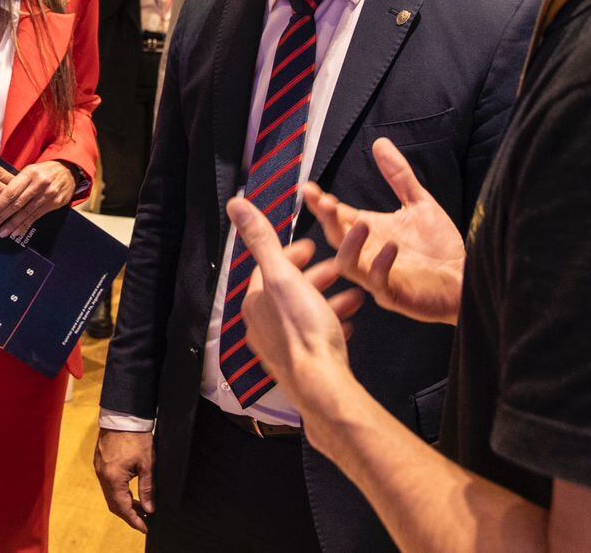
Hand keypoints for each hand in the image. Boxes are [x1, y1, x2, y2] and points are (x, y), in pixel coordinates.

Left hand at [0, 160, 75, 238]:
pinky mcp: (55, 203)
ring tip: (2, 232)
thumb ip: (17, 183)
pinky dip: (25, 225)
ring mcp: (48, 194)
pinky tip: (16, 232)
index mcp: (30, 173)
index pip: (11, 191)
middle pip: (17, 203)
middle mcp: (39, 183)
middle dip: (3, 216)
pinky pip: (37, 216)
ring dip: (13, 224)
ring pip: (27, 212)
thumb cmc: (44, 171)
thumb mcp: (30, 170)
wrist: (68, 170)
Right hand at [94, 429, 154, 532]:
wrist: (123, 414)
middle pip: (114, 504)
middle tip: (144, 520)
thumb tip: (149, 509)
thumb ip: (147, 488)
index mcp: (113, 478)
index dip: (134, 520)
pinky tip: (130, 491)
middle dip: (129, 514)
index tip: (145, 528)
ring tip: (140, 507)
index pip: (122, 507)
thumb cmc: (137, 437)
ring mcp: (99, 468)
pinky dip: (118, 492)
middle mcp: (102, 475)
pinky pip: (108, 483)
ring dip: (124, 502)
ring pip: (110, 494)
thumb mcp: (147, 464)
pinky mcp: (100, 461)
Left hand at [227, 200, 366, 416]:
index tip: (312, 246)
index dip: (291, 254)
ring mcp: (281, 348)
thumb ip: (262, 239)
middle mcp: (262, 327)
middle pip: (288, 292)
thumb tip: (237, 205)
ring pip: (305, 314)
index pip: (268, 269)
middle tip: (337, 269)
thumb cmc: (304, 331)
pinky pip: (316, 338)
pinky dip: (332, 325)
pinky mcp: (302, 364)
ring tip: (353, 295)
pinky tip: (347, 324)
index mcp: (255, 303)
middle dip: (315, 276)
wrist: (322, 384)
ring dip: (328, 300)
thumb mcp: (283, 276)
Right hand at [303, 137, 464, 324]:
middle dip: (327, 220)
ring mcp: (377, 276)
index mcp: (369, 232)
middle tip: (326, 203)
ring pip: (346, 264)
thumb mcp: (418, 203)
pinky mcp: (394, 294)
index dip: (321, 204)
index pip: (337, 216)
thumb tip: (380, 142)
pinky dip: (381, 264)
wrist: (465, 277)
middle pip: (335, 237)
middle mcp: (366, 253)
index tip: (310, 188)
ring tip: (361, 223)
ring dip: (348, 245)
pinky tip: (392, 246)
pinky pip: (378, 282)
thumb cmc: (439, 246)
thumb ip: (398, 176)